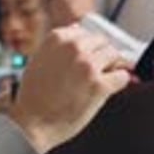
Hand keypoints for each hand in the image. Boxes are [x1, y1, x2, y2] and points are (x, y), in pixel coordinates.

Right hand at [9, 25, 131, 153]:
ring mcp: (88, 65)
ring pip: (115, 56)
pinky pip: (122, 76)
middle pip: (103, 42)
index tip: (90, 58)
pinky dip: (118, 83)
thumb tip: (78, 30)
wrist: (31, 123)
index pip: (87, 33)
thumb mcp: (39, 59)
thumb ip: (59, 46)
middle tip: (95, 73)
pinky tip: (106, 90)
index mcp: (58, 38)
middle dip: (102, 57)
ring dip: (110, 68)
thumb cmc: (33, 97)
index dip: (90, 48)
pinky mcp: (99, 85)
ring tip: (98, 82)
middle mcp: (74, 47)